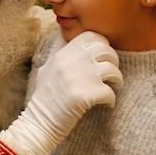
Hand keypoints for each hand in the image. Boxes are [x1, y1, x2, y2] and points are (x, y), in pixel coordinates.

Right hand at [1, 31, 122, 154]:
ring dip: (117, 79)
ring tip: (114, 87)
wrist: (38, 123)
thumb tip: (62, 31)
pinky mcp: (85, 96)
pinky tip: (107, 104)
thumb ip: (58, 50)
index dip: (102, 43)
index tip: (103, 56)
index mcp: (62, 54)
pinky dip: (111, 99)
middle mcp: (71, 62)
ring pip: (112, 70)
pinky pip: (110, 92)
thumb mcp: (46, 67)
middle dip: (113, 61)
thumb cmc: (45, 97)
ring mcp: (79, 78)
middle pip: (105, 50)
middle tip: (112, 73)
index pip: (90, 36)